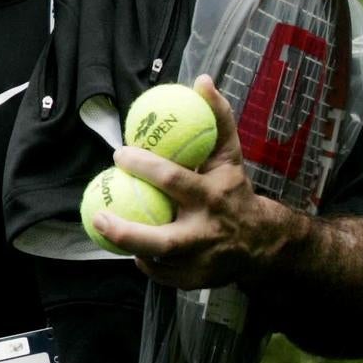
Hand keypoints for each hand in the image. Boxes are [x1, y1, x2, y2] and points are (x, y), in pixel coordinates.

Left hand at [89, 75, 305, 289]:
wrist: (264, 240)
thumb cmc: (235, 189)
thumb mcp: (230, 154)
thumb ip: (217, 118)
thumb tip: (201, 82)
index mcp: (214, 195)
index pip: (173, 179)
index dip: (143, 165)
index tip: (119, 153)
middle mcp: (209, 231)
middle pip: (164, 240)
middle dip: (126, 232)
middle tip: (98, 215)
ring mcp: (204, 261)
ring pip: (159, 261)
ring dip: (132, 248)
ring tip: (107, 229)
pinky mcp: (198, 280)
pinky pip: (162, 274)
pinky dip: (146, 263)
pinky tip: (131, 249)